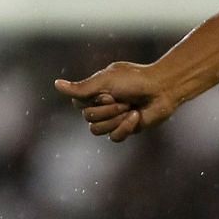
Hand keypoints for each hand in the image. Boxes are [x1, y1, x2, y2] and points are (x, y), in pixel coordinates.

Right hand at [53, 62, 178, 141]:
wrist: (162, 89)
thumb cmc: (135, 79)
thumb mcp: (105, 81)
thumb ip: (81, 88)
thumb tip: (56, 84)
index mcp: (95, 92)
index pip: (78, 104)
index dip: (93, 101)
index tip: (109, 92)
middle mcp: (101, 106)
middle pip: (88, 118)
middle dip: (108, 110)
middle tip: (124, 100)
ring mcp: (113, 119)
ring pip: (97, 130)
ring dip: (116, 119)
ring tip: (131, 108)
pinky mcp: (126, 129)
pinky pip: (114, 138)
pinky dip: (126, 127)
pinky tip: (136, 116)